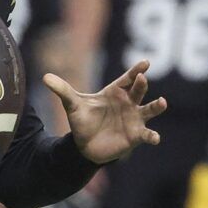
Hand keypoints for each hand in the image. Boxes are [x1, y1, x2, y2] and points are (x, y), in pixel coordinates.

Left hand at [44, 62, 166, 162]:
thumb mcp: (72, 105)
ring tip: (162, 103)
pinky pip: (146, 134)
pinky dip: (152, 136)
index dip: (136, 70)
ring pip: (149, 110)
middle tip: (142, 78)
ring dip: (156, 106)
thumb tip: (44, 77)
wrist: (85, 145)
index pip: (127, 78)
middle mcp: (128, 103)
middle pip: (138, 91)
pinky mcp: (135, 135)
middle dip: (141, 85)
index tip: (145, 62)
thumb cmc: (83, 121)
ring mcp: (134, 119)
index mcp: (115, 92)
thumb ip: (62, 90)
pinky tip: (155, 138)